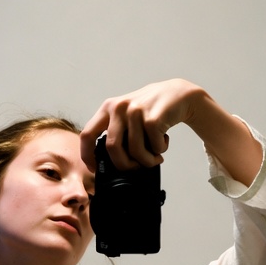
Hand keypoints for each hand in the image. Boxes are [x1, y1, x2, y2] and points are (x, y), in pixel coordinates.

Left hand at [80, 78, 205, 171]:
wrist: (178, 95)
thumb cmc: (151, 111)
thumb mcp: (126, 117)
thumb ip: (115, 133)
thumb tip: (109, 164)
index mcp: (107, 108)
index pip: (87, 135)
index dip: (87, 156)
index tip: (96, 169)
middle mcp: (118, 107)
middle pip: (111, 148)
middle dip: (124, 165)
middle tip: (135, 168)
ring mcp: (135, 111)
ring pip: (135, 150)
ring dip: (147, 161)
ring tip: (155, 156)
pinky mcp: (152, 117)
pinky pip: (153, 146)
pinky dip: (160, 150)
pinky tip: (163, 143)